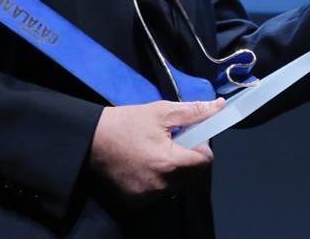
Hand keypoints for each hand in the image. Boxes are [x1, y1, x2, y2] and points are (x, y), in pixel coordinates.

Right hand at [88, 99, 222, 200]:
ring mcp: (147, 196)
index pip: (205, 162)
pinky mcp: (136, 202)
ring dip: (176, 171)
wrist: (89, 141)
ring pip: (177, 185)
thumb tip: (219, 106)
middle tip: (175, 142)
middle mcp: (161, 185)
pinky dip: (160, 181)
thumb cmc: (125, 123)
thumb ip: (194, 112)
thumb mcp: (161, 112)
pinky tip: (147, 165)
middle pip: (193, 175)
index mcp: (169, 163)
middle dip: (190, 158)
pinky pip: (160, 193)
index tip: (193, 136)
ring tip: (158, 152)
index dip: (203, 147)